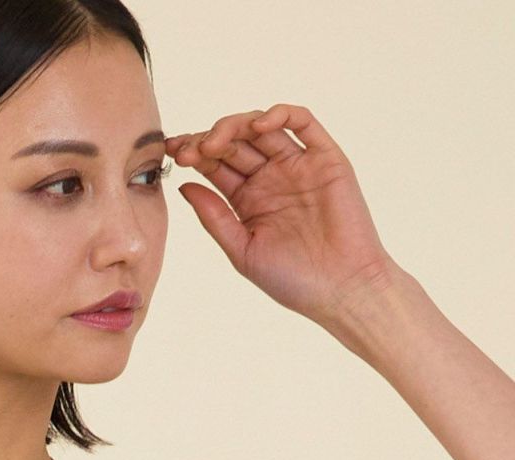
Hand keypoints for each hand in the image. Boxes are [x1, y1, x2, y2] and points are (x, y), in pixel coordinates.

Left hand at [166, 104, 398, 327]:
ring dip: (235, 125)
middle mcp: (270, 177)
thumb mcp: (242, 249)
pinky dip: (280, 115)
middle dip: (207, 140)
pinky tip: (258, 125)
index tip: (174, 154)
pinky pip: (303, 124)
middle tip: (189, 150)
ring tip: (215, 140)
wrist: (341, 289)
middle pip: (234, 142)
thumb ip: (214, 217)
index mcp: (247, 199)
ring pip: (262, 128)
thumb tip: (184, 185)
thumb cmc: (292, 279)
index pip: (215, 165)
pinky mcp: (326, 158)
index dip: (194, 154)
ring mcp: (297, 165)